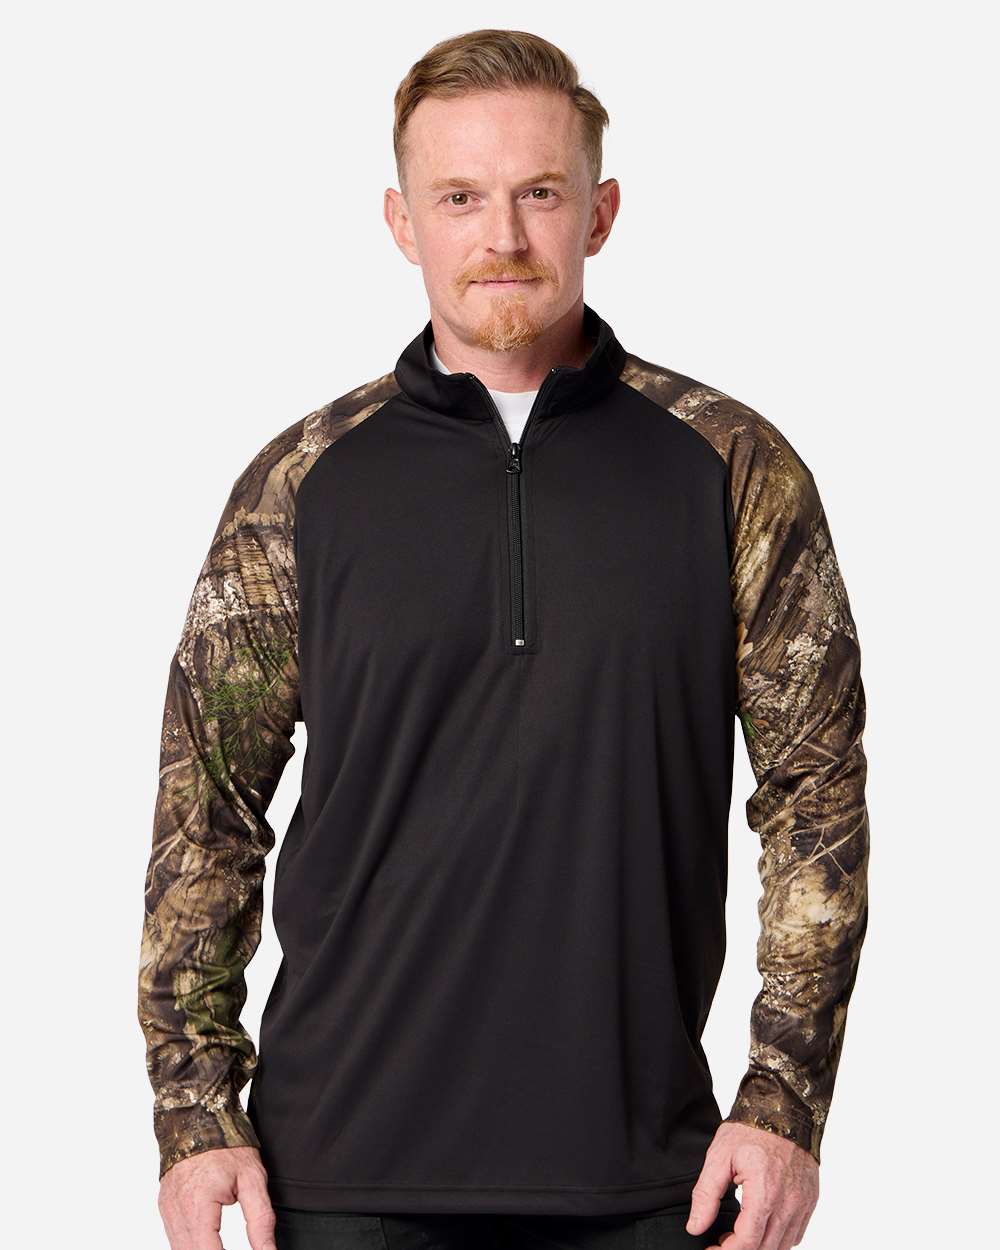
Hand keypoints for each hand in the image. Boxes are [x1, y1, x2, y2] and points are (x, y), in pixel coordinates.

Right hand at [157, 1145, 277, 1249]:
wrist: (198, 1115)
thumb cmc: (226, 1144)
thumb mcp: (253, 1178)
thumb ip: (261, 1219)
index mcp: (198, 1205)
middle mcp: (177, 1212)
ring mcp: (167, 1211)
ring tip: (223, 1246)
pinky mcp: (165, 1208)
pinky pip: (175, 1239)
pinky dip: (191, 1245)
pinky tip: (208, 1244)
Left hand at [686, 1121, 818, 1249]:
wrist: (783, 1110)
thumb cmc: (751, 1130)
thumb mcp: (719, 1157)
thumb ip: (706, 1195)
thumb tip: (696, 1226)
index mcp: (765, 1191)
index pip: (748, 1241)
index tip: (712, 1249)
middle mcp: (789, 1202)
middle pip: (766, 1248)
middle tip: (722, 1241)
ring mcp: (803, 1203)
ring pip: (783, 1246)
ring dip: (760, 1246)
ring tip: (739, 1234)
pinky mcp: (810, 1200)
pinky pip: (796, 1234)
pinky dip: (778, 1237)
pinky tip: (761, 1225)